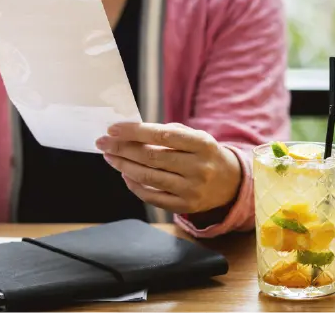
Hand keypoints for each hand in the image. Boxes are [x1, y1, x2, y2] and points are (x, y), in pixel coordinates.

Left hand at [96, 122, 241, 214]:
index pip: (163, 136)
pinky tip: (125, 174)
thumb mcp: (196, 137)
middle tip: (103, 142)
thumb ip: (168, 133)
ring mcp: (193, 189)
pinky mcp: (186, 206)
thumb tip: (131, 131)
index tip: (113, 128)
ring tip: (110, 157)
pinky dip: (135, 185)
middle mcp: (199, 168)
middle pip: (152, 157)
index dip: (135, 132)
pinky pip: (153, 197)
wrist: (231, 182)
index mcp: (203, 144)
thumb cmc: (205, 153)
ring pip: (150, 178)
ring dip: (124, 166)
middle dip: (123, 149)